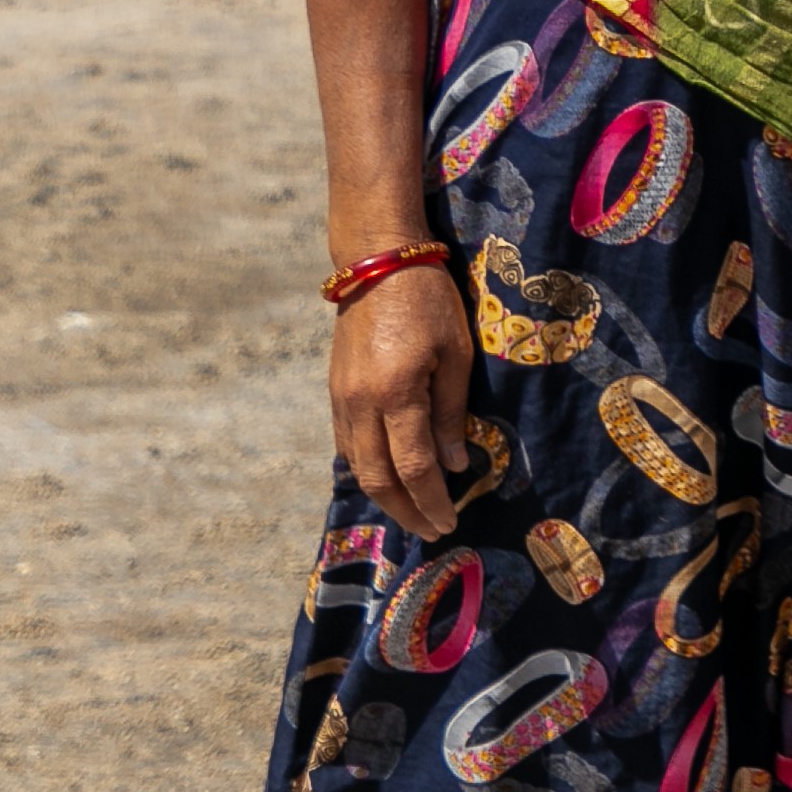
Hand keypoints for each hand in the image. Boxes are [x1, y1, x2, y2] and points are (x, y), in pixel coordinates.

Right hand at [328, 267, 478, 544]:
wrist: (376, 262)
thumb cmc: (428, 301)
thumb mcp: (456, 353)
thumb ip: (452, 412)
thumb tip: (454, 465)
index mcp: (397, 394)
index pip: (414, 466)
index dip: (431, 500)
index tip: (449, 523)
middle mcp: (361, 405)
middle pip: (378, 477)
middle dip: (406, 510)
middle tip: (432, 530)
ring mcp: (342, 400)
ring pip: (357, 466)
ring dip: (384, 496)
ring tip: (412, 513)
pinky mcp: (335, 392)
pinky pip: (346, 445)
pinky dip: (366, 469)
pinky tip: (386, 478)